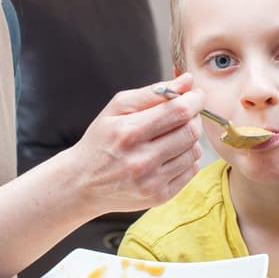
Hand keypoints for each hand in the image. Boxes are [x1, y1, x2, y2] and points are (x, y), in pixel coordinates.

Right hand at [67, 72, 204, 214]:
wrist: (83, 182)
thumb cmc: (100, 141)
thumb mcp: (116, 108)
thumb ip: (152, 93)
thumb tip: (187, 81)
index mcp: (129, 131)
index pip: (178, 111)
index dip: (194, 99)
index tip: (195, 95)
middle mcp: (141, 159)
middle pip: (190, 131)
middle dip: (194, 117)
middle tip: (185, 114)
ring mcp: (151, 181)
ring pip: (194, 151)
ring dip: (190, 139)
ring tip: (173, 135)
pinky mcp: (159, 196)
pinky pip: (191, 170)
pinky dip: (187, 158)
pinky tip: (170, 154)